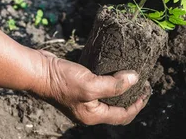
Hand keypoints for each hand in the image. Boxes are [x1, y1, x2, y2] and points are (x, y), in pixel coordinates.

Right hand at [33, 50, 149, 124]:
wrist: (37, 72)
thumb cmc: (62, 81)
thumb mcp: (91, 84)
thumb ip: (114, 85)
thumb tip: (135, 79)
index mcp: (93, 116)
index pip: (123, 115)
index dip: (138, 104)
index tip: (147, 90)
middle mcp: (89, 111)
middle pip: (118, 109)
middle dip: (132, 97)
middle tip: (143, 82)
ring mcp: (84, 100)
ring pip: (110, 97)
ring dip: (122, 88)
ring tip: (133, 75)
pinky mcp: (79, 88)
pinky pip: (100, 86)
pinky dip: (110, 80)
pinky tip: (115, 69)